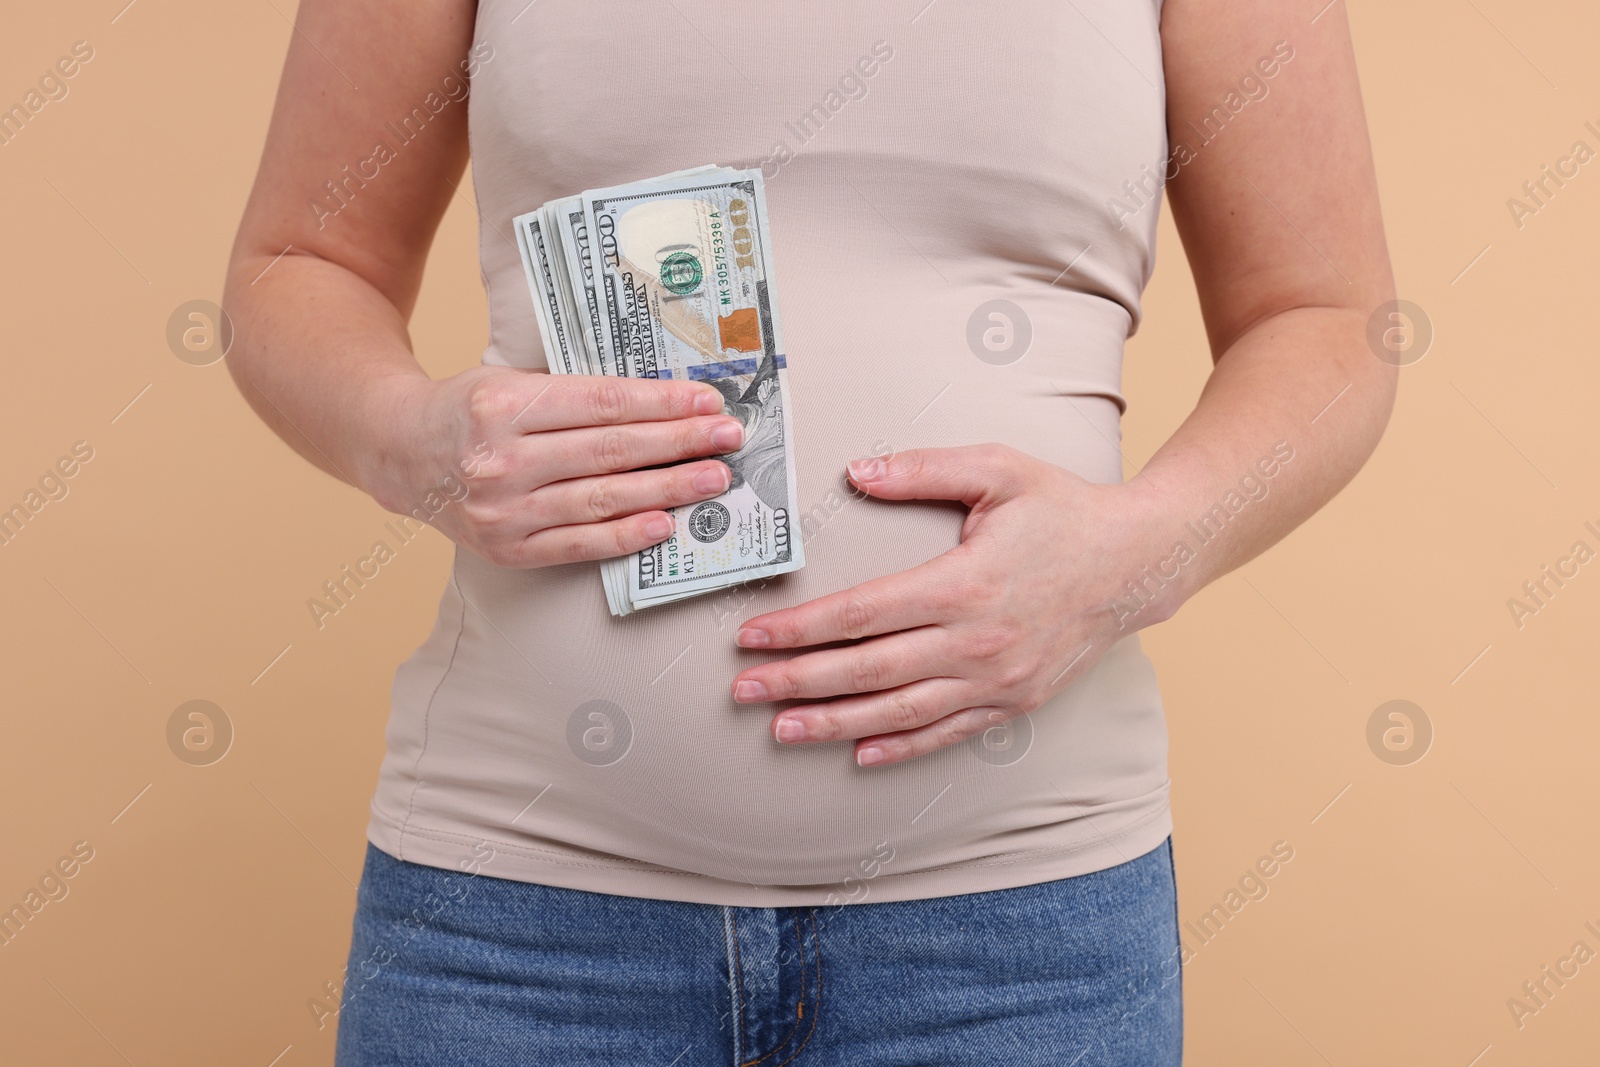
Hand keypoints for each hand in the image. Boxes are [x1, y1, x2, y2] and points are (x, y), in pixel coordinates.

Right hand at [365, 365, 744, 567]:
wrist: (399, 452)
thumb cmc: (468, 409)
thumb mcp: (512, 380)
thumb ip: (577, 395)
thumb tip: (665, 405)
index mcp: (503, 404)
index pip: (603, 404)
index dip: (662, 403)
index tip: (708, 401)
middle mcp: (500, 459)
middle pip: (610, 451)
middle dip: (680, 442)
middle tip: (728, 438)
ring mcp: (502, 511)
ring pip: (602, 499)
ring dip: (667, 489)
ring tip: (713, 478)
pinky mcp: (507, 549)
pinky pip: (579, 544)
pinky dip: (626, 536)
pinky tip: (666, 524)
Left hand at [729, 444, 1172, 766]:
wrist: (1138, 562)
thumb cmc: (1063, 509)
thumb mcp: (998, 469)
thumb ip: (922, 469)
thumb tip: (857, 472)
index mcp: (963, 583)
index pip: (861, 613)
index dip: (800, 629)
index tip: (753, 637)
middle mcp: (977, 640)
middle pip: (868, 670)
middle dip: (797, 682)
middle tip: (743, 691)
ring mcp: (997, 679)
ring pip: (900, 711)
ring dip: (835, 724)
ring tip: (781, 729)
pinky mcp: (1015, 701)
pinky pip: (947, 732)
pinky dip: (901, 746)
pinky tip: (859, 753)